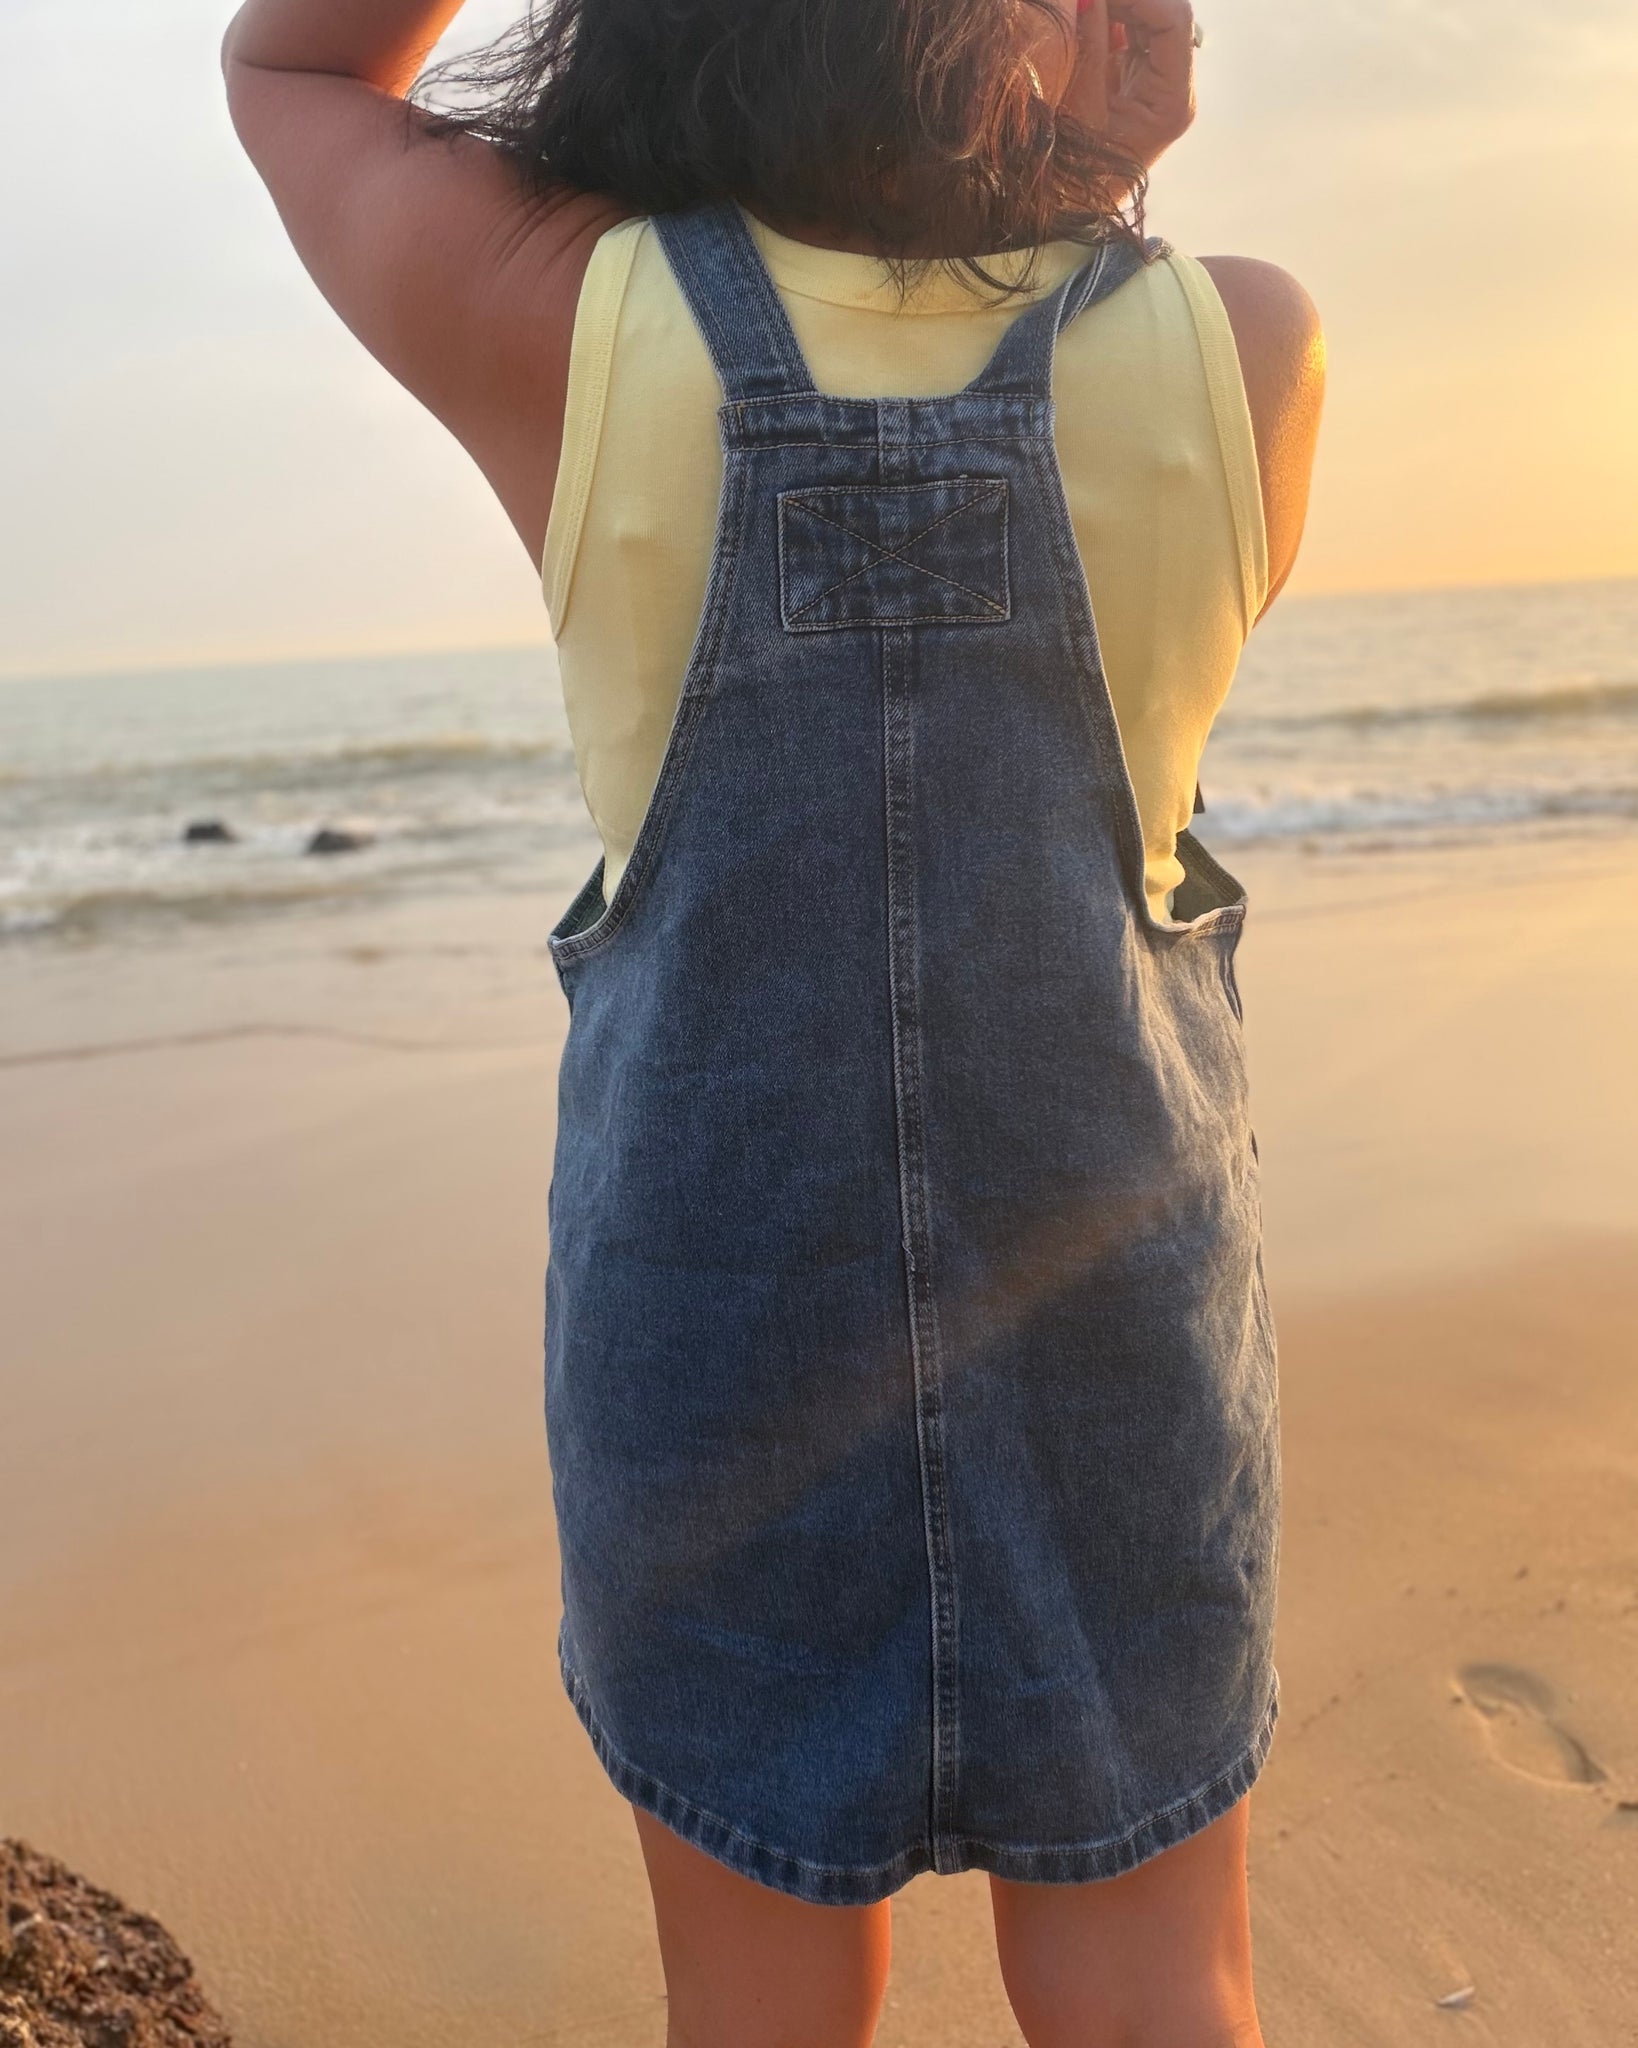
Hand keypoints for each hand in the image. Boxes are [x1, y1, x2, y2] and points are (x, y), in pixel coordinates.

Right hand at [1037, 0, 1198, 174]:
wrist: (1069, 214)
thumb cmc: (1073, 180)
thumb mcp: (1077, 110)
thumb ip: (1087, 46)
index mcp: (1172, 101)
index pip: (1173, 21)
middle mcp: (1174, 88)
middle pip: (1164, 14)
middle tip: (1082, 1)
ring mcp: (1157, 82)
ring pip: (1147, 18)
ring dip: (1114, 5)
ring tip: (1080, 9)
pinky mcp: (1135, 80)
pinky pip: (1129, 32)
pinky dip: (1108, 16)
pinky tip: (1083, 16)